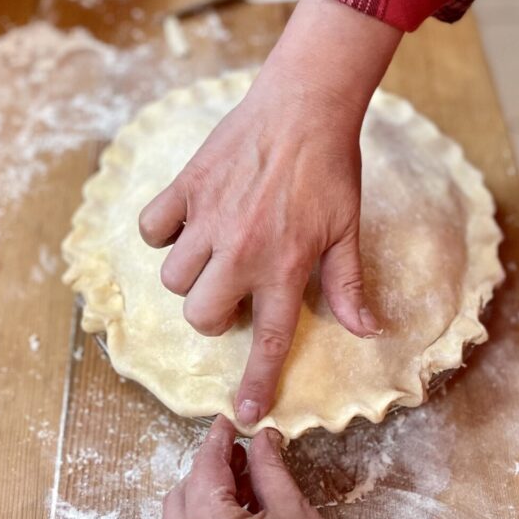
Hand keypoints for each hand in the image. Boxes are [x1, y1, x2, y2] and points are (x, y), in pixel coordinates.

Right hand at [139, 0, 402, 425]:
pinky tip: (187, 220)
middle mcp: (241, 251)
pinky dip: (163, 231)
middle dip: (213, 313)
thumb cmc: (331, 169)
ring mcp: (208, 219)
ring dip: (191, 273)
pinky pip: (152, 228)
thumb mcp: (348, 230)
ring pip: (173, 277)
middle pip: (201, 315)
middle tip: (232, 289)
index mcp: (285, 266)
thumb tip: (366, 331)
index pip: (269, 340)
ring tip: (213, 249)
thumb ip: (348, 285)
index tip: (243, 412)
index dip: (255, 381)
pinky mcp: (186, 188)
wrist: (303, 106)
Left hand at [162, 415, 363, 518]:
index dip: (217, 440)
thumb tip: (261, 440)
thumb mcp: (294, 513)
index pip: (203, 469)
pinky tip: (242, 511)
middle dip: (211, 469)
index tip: (228, 423)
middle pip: (185, 493)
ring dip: (209, 496)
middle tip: (242, 452)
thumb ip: (269, 469)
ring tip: (247, 480)